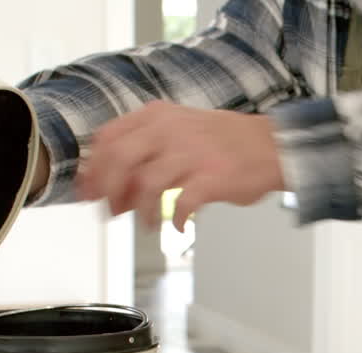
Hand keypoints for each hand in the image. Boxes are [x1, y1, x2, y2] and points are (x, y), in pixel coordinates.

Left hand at [77, 101, 284, 230]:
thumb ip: (147, 148)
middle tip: (110, 212)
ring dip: (141, 211)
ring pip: (146, 185)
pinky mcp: (212, 177)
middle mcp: (170, 131)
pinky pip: (182, 204)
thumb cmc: (225, 143)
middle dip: (109, 192)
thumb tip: (115, 181)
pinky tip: (177, 226)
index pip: (108, 139)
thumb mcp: (179, 128)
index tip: (89, 192)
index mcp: (157, 117)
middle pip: (119, 161)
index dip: (93, 169)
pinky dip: (175, 220)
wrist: (273, 146)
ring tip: (147, 224)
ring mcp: (191, 153)